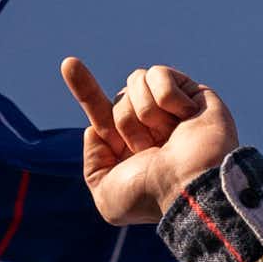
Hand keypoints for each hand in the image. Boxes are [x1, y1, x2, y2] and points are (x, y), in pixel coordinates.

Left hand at [61, 58, 239, 225]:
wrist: (188, 186)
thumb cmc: (150, 197)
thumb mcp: (107, 197)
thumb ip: (94, 165)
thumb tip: (96, 129)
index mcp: (130, 147)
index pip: (101, 111)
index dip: (85, 88)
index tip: (68, 64)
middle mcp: (151, 126)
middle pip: (118, 97)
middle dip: (125, 122)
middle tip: (147, 149)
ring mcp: (173, 108)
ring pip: (136, 80)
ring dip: (145, 111)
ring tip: (167, 136)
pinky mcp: (194, 93)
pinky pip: (159, 74)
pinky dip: (167, 97)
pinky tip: (185, 117)